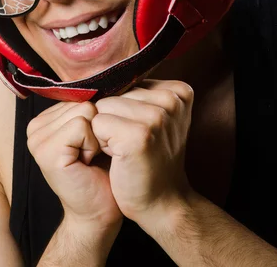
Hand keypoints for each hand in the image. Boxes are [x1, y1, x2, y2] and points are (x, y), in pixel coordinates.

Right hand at [27, 100, 122, 231]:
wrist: (101, 212)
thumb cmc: (103, 171)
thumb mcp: (94, 131)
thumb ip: (89, 105)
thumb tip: (104, 74)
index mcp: (45, 119)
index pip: (80, 93)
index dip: (97, 117)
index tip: (92, 143)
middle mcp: (36, 126)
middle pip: (83, 100)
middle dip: (97, 126)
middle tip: (92, 154)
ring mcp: (37, 139)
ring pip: (85, 110)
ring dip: (96, 136)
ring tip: (90, 158)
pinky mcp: (46, 151)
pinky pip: (82, 125)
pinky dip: (93, 144)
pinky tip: (87, 163)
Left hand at [91, 80, 193, 233]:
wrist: (163, 203)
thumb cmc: (151, 159)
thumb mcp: (155, 118)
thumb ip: (139, 93)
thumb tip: (100, 72)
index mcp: (179, 90)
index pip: (128, 81)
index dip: (125, 107)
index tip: (143, 131)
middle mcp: (172, 99)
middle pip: (115, 92)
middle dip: (115, 117)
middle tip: (133, 143)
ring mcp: (157, 117)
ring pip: (103, 106)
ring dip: (106, 130)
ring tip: (126, 149)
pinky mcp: (139, 135)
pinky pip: (97, 124)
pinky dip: (101, 143)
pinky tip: (120, 157)